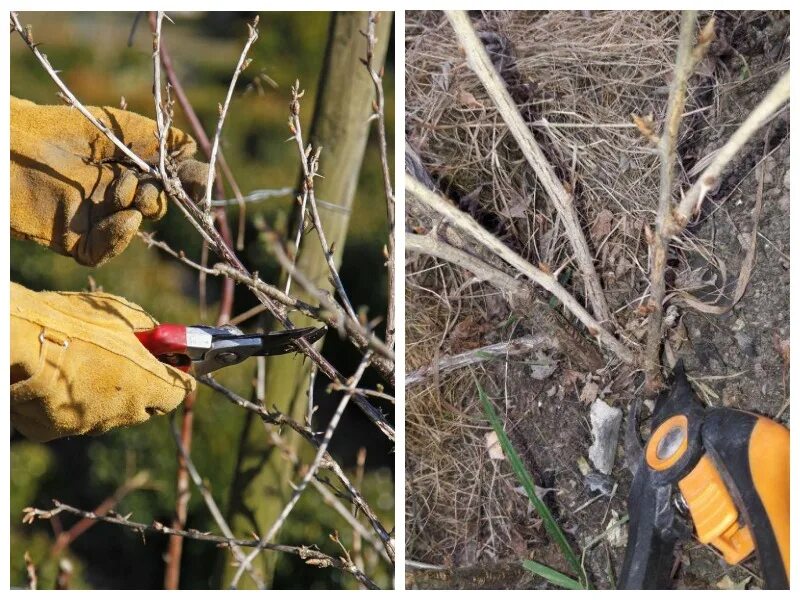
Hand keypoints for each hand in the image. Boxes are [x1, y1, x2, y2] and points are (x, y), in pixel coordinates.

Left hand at [10, 96, 208, 265]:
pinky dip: (120, 237)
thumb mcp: (109, 126)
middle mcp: (111, 192)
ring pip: (136, 224)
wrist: (7, 149)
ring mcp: (94, 216)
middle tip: (151, 185)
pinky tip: (124, 218)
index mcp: (122, 165)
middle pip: (156, 203)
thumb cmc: (52, 129)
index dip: (185, 180)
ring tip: (125, 192)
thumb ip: (151, 137)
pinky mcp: (74, 238)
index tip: (201, 180)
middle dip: (162, 195)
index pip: (165, 178)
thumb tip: (192, 148)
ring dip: (140, 208)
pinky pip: (105, 249)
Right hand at [10, 282, 194, 441]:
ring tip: (84, 366)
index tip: (173, 366)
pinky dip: (69, 403)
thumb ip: (148, 331)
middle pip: (146, 407)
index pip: (178, 394)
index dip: (177, 378)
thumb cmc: (72, 323)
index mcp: (146, 385)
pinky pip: (71, 418)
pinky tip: (55, 380)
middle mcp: (122, 413)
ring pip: (107, 415)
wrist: (16, 341)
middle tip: (130, 363)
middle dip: (143, 388)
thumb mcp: (122, 316)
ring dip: (105, 396)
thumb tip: (159, 336)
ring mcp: (88, 425)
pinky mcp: (53, 431)